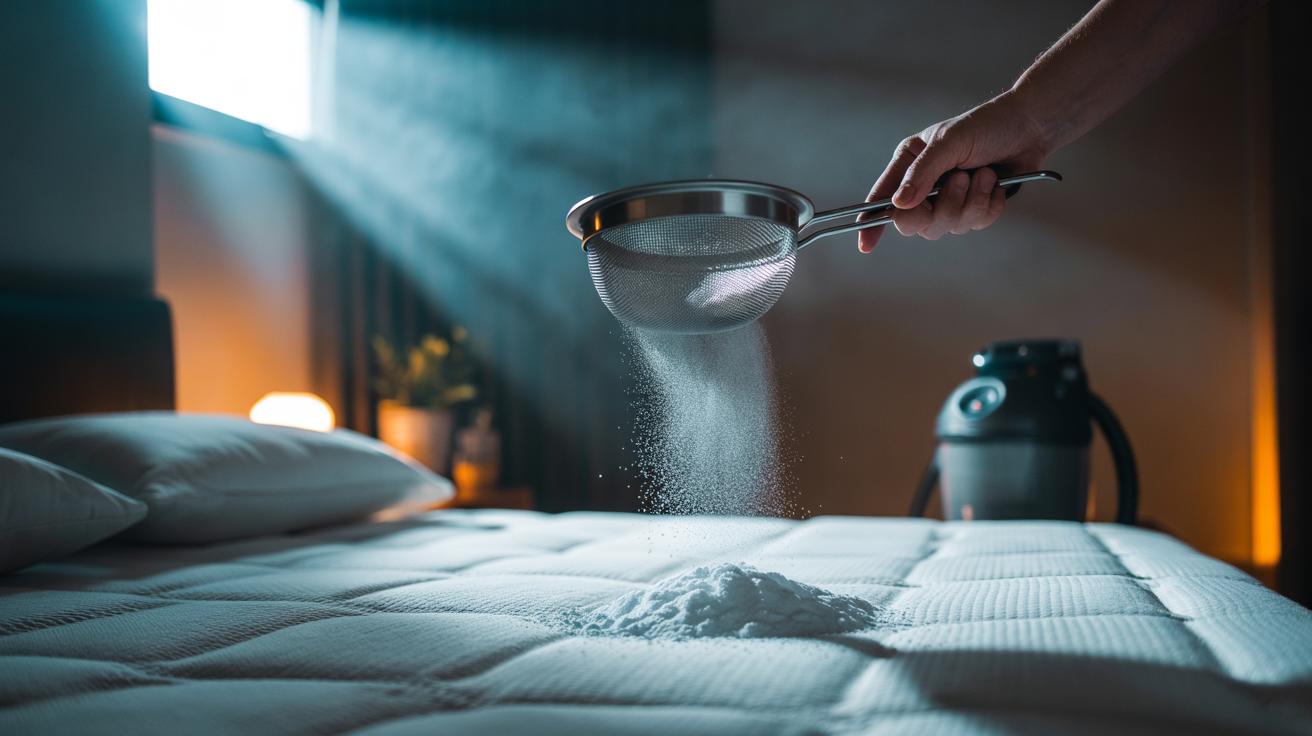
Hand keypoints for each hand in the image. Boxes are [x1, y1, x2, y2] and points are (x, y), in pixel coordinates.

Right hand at [858, 92, 1052, 252]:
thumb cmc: (986, 125)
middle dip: (942, 207)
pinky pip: (974, 224)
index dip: (872, 224)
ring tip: (984, 174)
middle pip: (914, 223)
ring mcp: (948, 200)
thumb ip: (922, 174)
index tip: (866, 245)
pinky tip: (994, 185)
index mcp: (910, 165)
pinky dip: (988, 205)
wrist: (1029, 127)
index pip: (882, 199)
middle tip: (960, 180)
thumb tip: (898, 205)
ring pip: (947, 226)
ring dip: (970, 201)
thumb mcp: (948, 142)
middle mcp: (924, 186)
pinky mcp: (973, 209)